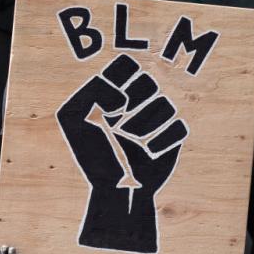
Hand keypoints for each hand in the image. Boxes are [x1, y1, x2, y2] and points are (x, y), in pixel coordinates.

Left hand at [56, 54, 187, 253]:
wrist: (113, 188)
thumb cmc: (91, 153)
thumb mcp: (74, 120)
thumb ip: (91, 95)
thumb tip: (124, 100)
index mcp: (113, 93)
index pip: (125, 65)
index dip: (120, 76)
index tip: (108, 101)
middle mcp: (137, 103)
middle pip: (147, 82)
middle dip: (133, 101)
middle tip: (116, 122)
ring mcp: (156, 120)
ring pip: (164, 105)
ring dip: (144, 123)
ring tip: (129, 138)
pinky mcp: (172, 138)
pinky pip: (178, 128)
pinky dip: (163, 140)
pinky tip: (148, 152)